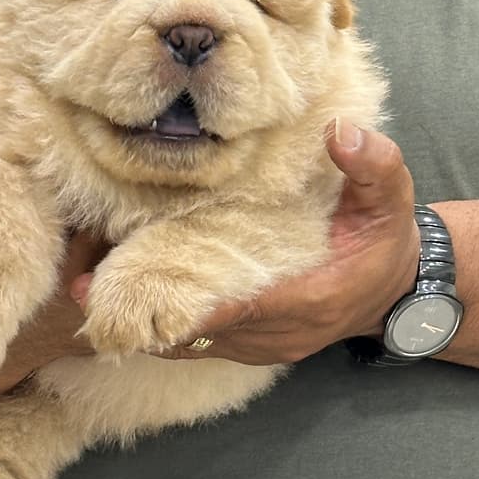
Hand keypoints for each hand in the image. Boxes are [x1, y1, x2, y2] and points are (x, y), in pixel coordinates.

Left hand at [71, 122, 419, 365]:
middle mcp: (275, 333)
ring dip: (139, 322)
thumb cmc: (386, 243)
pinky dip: (155, 327)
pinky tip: (117, 296)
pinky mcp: (246, 345)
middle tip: (82, 285)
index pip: (238, 308)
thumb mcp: (391, 202)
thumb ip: (373, 168)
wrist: (397, 293)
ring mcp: (258, 346)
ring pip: (186, 345)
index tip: (131, 292)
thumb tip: (342, 133)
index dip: (186, 306)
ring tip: (84, 287)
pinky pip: (192, 344)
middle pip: (195, 334)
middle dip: (139, 315)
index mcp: (307, 298)